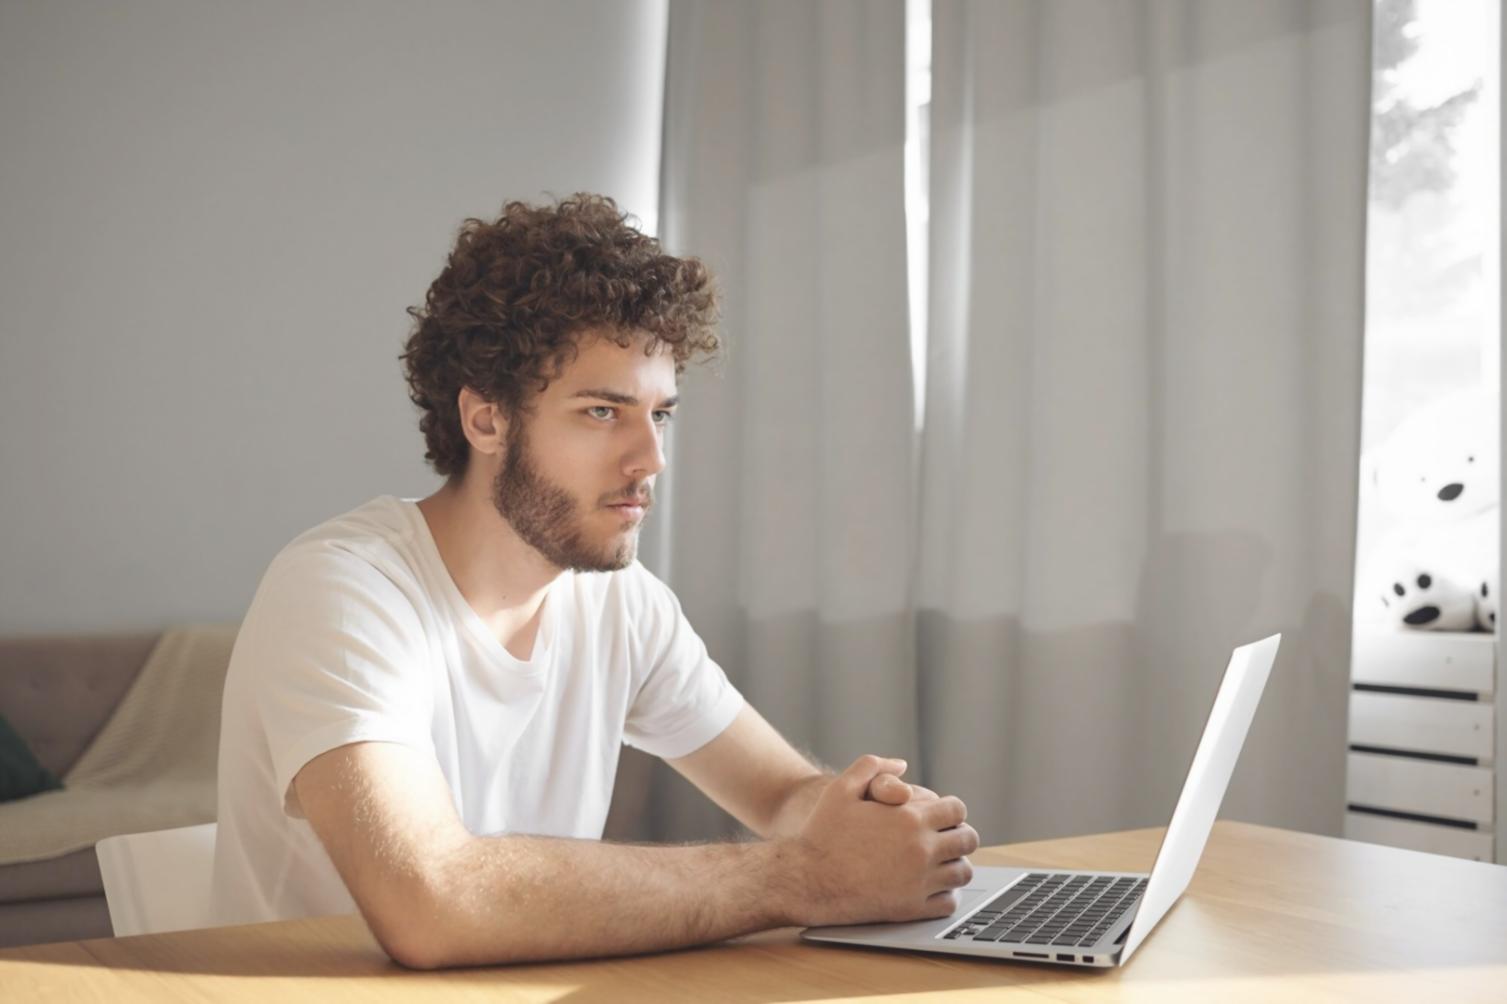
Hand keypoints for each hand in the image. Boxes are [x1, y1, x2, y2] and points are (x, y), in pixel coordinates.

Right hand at [783, 754, 978, 926]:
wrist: (806, 879)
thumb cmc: (821, 833)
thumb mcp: (841, 788)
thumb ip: (872, 766)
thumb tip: (901, 765)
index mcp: (909, 817)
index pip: (957, 810)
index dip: (952, 811)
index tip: (943, 817)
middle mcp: (921, 849)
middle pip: (967, 840)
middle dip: (960, 835)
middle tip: (948, 839)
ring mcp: (919, 881)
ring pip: (962, 872)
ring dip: (956, 864)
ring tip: (943, 863)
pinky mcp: (912, 909)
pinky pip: (949, 903)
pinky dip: (946, 894)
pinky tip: (932, 887)